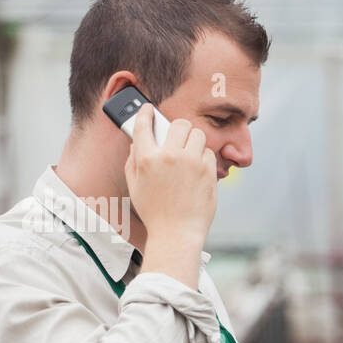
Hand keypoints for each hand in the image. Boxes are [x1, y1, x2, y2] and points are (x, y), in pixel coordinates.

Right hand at [125, 103, 217, 287]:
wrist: (176, 233)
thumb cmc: (155, 211)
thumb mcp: (135, 185)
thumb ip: (134, 161)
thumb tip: (137, 142)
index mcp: (146, 158)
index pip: (143, 125)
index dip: (145, 113)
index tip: (148, 110)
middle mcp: (169, 156)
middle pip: (179, 123)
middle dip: (178, 128)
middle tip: (176, 137)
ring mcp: (191, 162)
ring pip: (197, 134)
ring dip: (193, 141)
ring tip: (188, 154)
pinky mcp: (208, 171)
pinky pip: (208, 152)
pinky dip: (203, 158)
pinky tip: (197, 170)